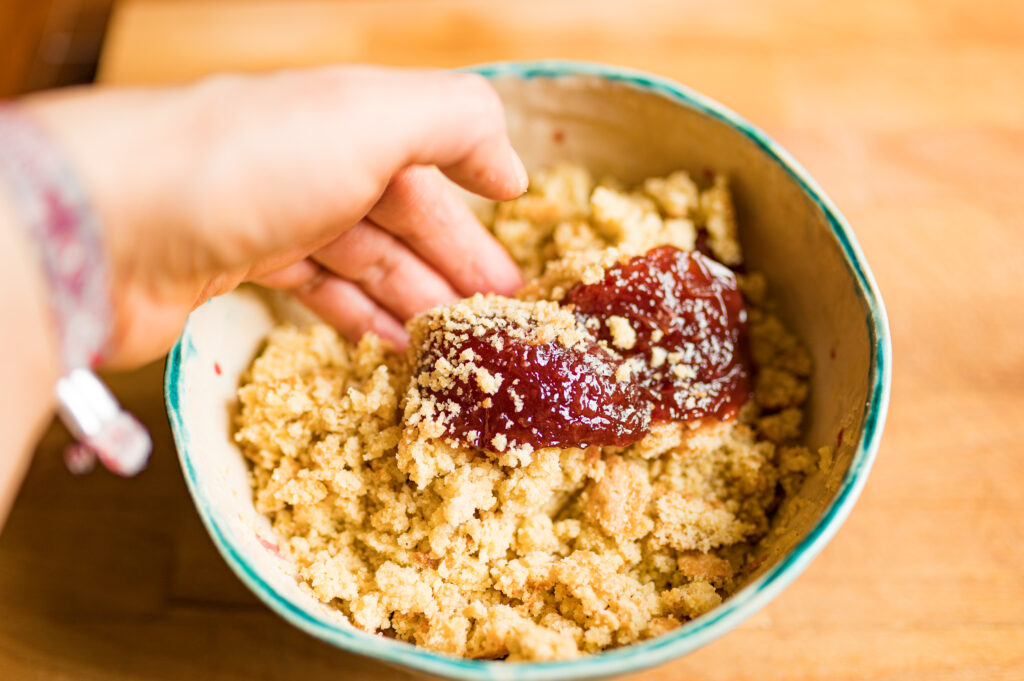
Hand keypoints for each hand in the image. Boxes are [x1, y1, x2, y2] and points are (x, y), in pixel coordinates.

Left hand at [23, 66, 526, 367]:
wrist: (103, 225)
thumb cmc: (246, 166)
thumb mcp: (371, 119)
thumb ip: (455, 121)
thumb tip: (512, 167)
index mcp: (348, 117)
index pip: (431, 162)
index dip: (477, 210)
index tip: (517, 254)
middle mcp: (310, 159)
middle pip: (400, 217)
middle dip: (454, 267)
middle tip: (497, 320)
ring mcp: (268, 215)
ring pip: (361, 259)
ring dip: (412, 300)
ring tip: (453, 346)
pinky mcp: (229, 269)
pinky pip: (312, 291)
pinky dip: (355, 317)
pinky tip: (386, 347)